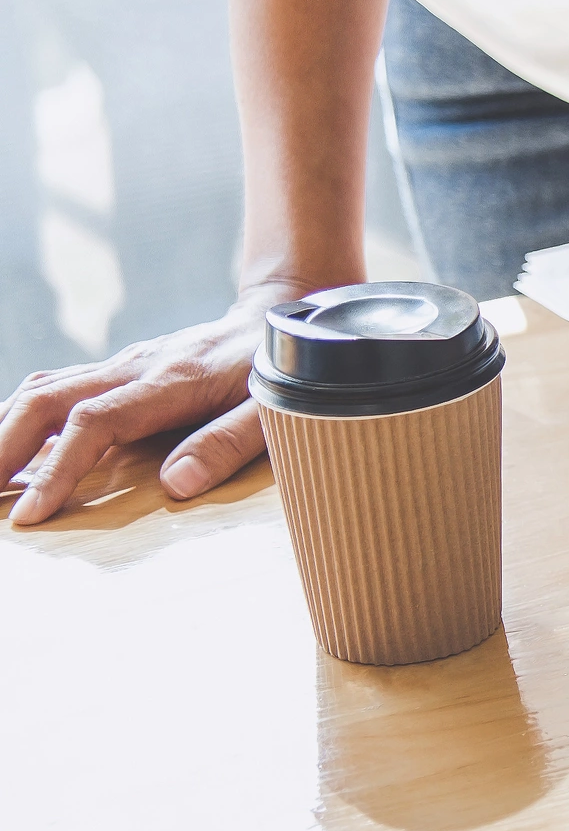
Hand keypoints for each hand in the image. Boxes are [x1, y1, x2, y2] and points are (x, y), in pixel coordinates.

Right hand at [1, 290, 295, 527]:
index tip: (32, 514)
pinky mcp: (117, 370)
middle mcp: (132, 368)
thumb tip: (176, 486)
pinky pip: (55, 388)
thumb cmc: (278, 370)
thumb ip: (227, 444)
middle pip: (46, 400)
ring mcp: (120, 366)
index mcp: (167, 382)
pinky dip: (21, 416)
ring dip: (3, 430)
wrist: (277, 316)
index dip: (58, 469)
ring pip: (41, 390)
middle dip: (1, 448)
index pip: (94, 422)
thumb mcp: (273, 409)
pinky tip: (8, 446)